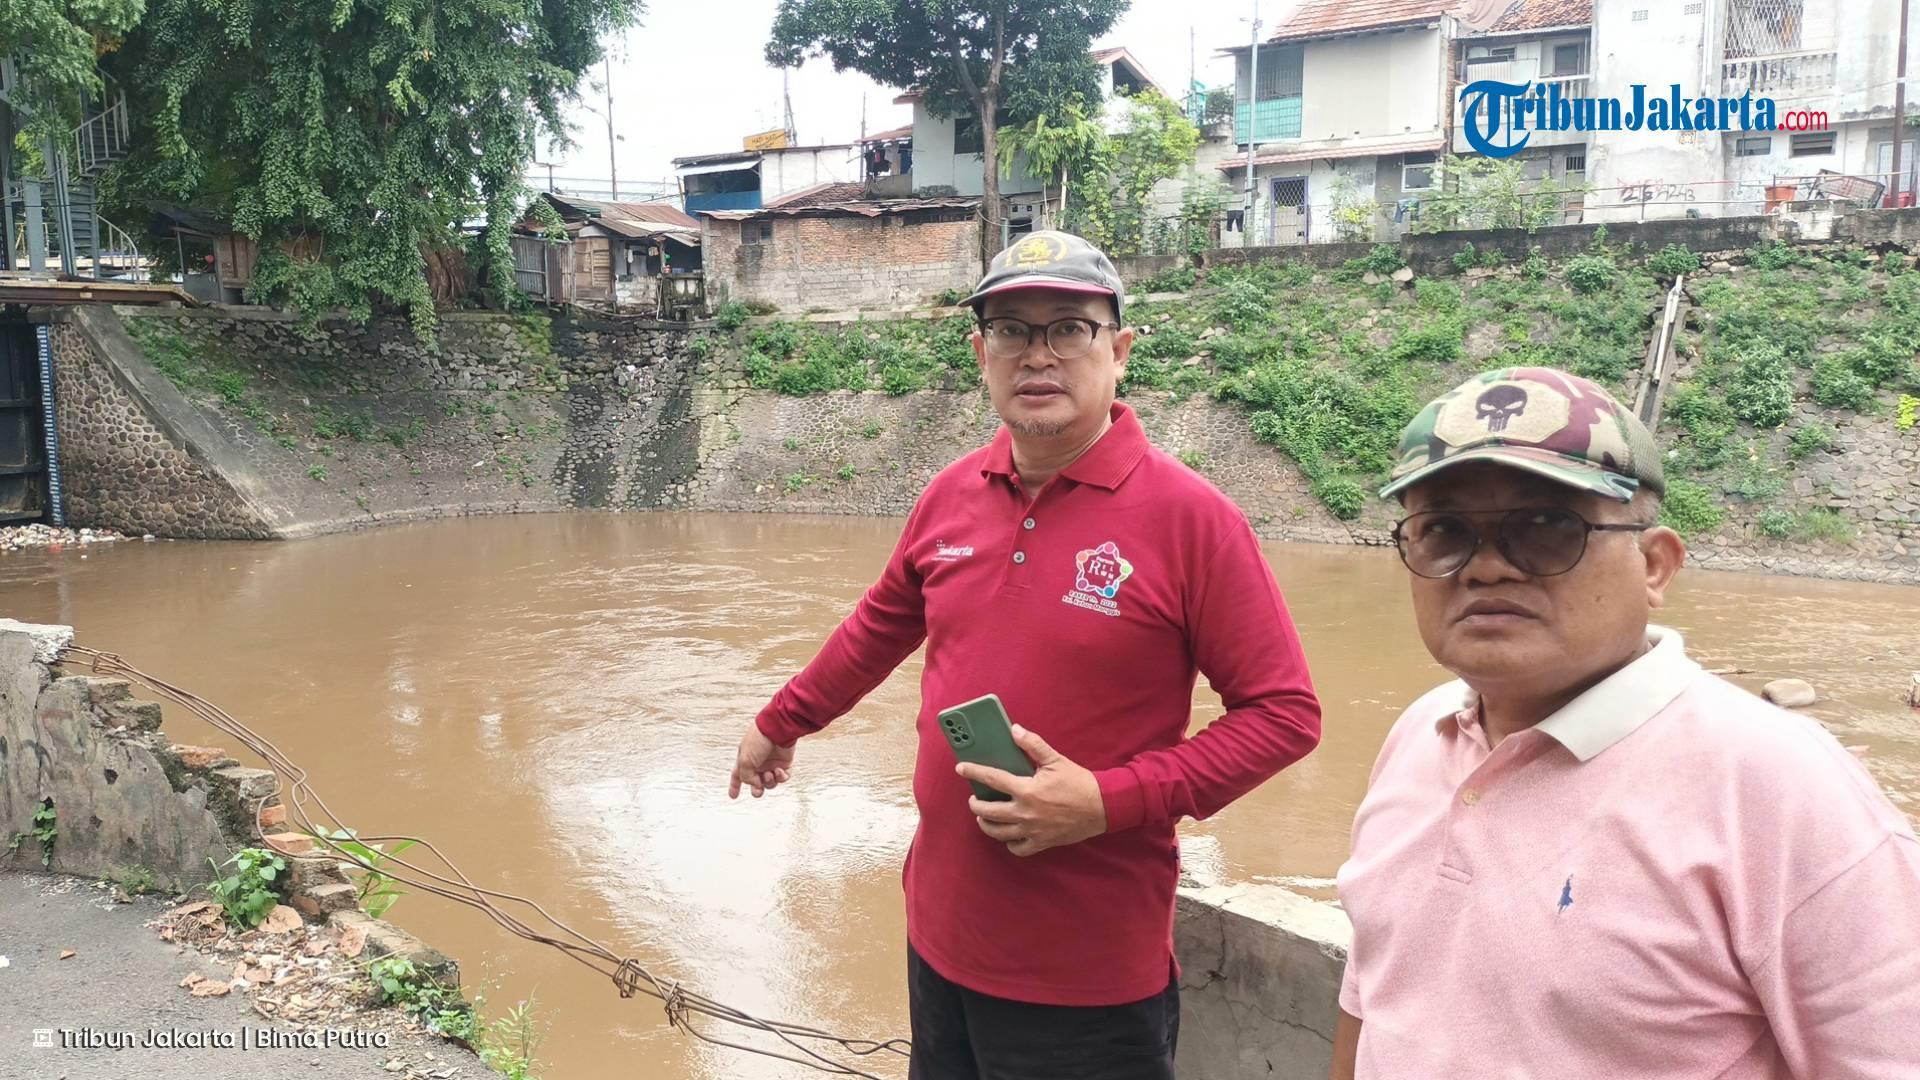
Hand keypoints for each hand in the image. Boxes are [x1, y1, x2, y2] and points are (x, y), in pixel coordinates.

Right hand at [729, 724, 795, 798]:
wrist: (778, 729)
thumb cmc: (758, 739)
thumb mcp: (745, 760)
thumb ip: (746, 776)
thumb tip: (754, 784)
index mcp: (745, 759)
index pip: (738, 775)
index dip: (735, 786)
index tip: (733, 796)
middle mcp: (758, 763)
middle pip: (756, 783)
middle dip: (756, 789)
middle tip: (757, 790)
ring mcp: (771, 763)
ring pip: (770, 783)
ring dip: (769, 782)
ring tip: (769, 774)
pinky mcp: (784, 763)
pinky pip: (782, 778)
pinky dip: (781, 778)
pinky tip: (778, 771)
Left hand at [959, 724, 1106, 856]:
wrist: (1102, 806)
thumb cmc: (1078, 782)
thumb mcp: (1055, 759)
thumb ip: (1032, 744)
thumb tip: (1014, 730)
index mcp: (1027, 789)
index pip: (992, 779)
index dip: (974, 772)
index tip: (961, 768)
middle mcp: (1026, 812)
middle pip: (988, 812)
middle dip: (975, 806)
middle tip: (973, 799)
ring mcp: (1032, 830)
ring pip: (999, 833)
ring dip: (986, 825)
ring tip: (983, 818)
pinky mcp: (1042, 842)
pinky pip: (1018, 848)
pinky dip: (1010, 843)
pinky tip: (1008, 835)